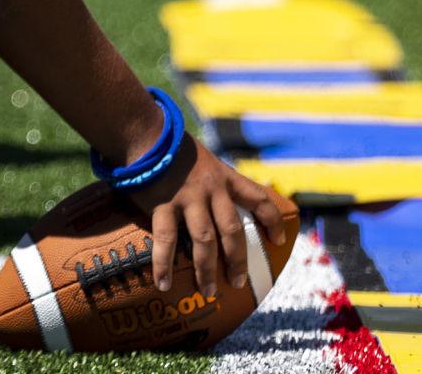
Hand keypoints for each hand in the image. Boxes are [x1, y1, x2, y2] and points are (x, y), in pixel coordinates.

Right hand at [127, 135, 287, 297]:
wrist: (143, 131)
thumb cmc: (168, 141)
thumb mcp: (200, 154)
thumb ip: (207, 174)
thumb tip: (207, 193)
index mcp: (223, 175)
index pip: (258, 198)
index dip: (272, 220)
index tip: (279, 239)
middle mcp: (211, 189)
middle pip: (232, 229)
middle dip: (237, 259)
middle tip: (238, 281)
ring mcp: (188, 198)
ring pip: (205, 240)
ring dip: (207, 268)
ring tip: (209, 290)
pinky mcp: (163, 204)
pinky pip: (167, 240)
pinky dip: (164, 264)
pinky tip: (163, 282)